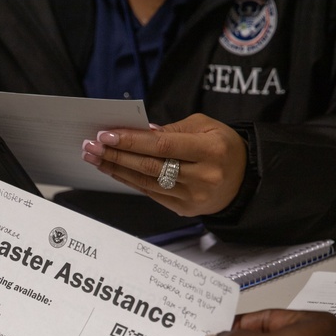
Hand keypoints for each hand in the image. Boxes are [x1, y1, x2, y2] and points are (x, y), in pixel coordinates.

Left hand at [81, 113, 246, 216]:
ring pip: (146, 182)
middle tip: (91, 146)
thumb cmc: (223, 147)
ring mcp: (192, 196)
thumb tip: (141, 132)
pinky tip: (113, 170)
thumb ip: (172, 130)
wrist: (244, 180)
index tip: (106, 135)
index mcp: (210, 150)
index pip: (162, 146)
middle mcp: (202, 176)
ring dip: (116, 169)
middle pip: (149, 166)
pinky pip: (150, 193)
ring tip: (95, 158)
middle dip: (116, 155)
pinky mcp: (183, 209)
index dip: (131, 141)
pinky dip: (129, 180)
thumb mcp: (205, 126)